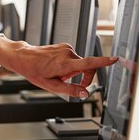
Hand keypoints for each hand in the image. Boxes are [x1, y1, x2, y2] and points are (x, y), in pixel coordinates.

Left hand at [0, 38, 117, 97]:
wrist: (23, 57)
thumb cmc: (34, 71)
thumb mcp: (51, 85)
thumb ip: (70, 90)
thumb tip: (85, 93)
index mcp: (65, 64)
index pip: (89, 63)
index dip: (103, 62)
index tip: (115, 59)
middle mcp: (68, 54)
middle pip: (87, 67)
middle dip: (80, 77)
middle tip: (66, 81)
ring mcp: (66, 48)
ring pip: (79, 64)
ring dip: (72, 71)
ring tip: (56, 72)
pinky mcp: (64, 46)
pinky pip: (73, 58)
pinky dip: (68, 65)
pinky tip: (56, 66)